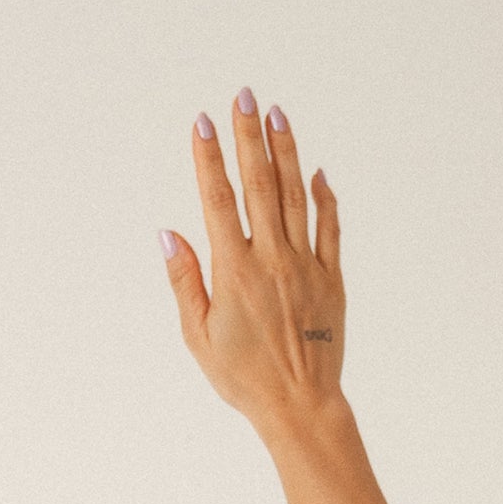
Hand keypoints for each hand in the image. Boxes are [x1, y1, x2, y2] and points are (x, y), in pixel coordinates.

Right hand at [161, 91, 343, 440]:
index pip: (218, 200)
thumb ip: (185, 280)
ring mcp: (305, 267)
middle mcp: (272, 260)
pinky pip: (330, 229)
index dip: (209, 158)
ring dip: (286, 152)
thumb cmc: (244, 378)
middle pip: (260, 185)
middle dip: (249, 136)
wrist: (301, 407)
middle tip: (245, 96)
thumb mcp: (199, 337)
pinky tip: (317, 172)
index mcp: (234, 272)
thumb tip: (170, 233)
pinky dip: (325, 198)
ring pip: (296, 196)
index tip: (203, 122)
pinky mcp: (332, 280)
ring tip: (277, 115)